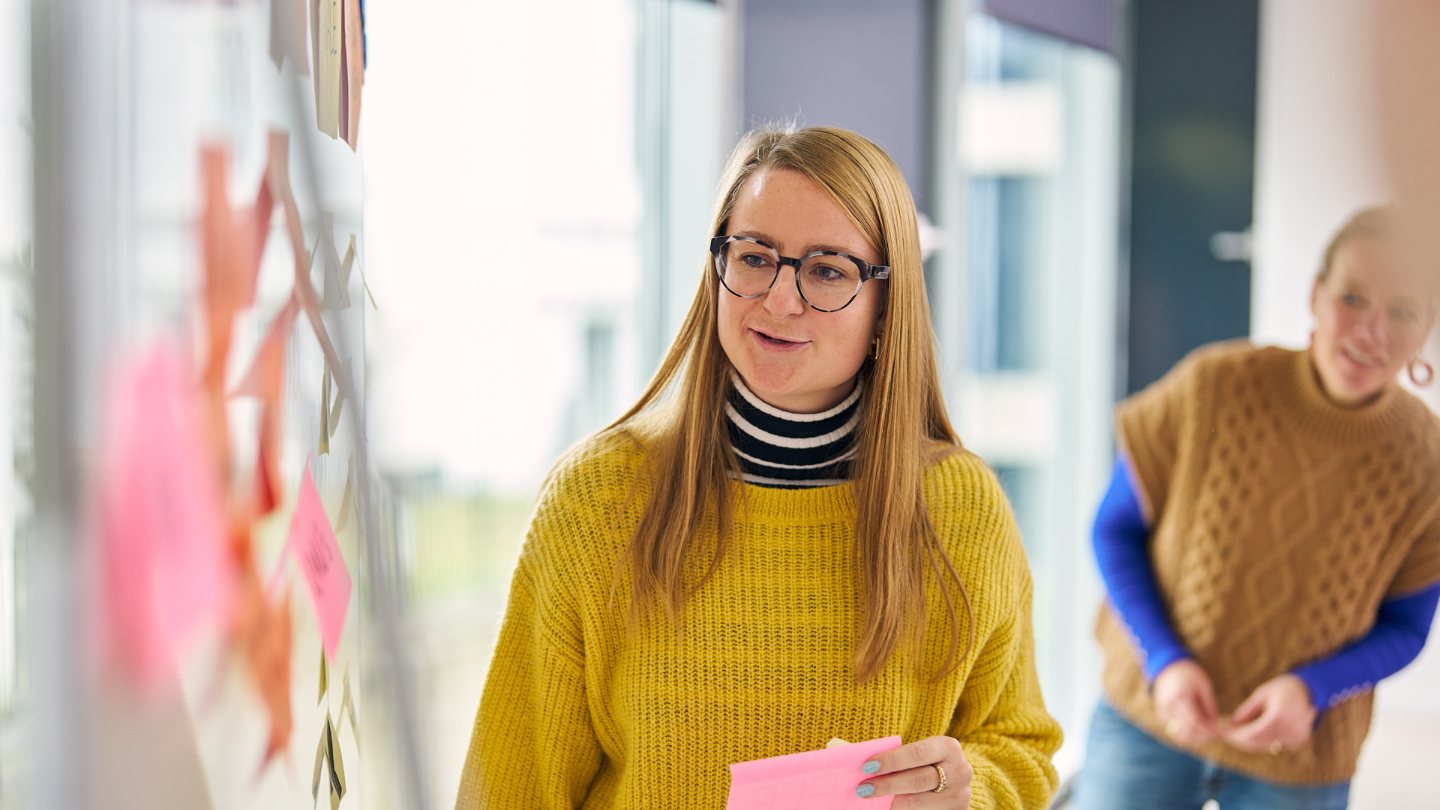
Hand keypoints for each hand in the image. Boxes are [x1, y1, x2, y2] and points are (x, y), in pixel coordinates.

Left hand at [855, 735, 972, 807]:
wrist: (952, 779)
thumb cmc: (927, 763)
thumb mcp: (920, 755)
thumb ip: (900, 759)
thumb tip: (867, 769)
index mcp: (948, 747)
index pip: (917, 753)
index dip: (891, 760)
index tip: (867, 767)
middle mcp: (960, 770)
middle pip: (919, 779)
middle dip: (888, 785)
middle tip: (863, 788)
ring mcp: (961, 794)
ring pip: (921, 802)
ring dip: (893, 803)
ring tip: (872, 802)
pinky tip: (889, 808)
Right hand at [1153, 659, 1220, 744]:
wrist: (1168, 668)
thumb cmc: (1189, 675)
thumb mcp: (1204, 685)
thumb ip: (1210, 705)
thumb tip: (1216, 725)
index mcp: (1180, 696)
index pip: (1194, 720)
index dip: (1207, 729)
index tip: (1219, 732)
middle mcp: (1169, 706)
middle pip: (1187, 730)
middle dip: (1203, 736)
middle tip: (1216, 736)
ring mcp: (1163, 712)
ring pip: (1179, 734)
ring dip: (1195, 739)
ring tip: (1208, 736)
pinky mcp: (1161, 715)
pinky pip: (1174, 732)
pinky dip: (1186, 736)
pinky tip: (1197, 735)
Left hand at [1221, 674, 1316, 754]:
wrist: (1311, 691)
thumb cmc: (1283, 689)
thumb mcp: (1262, 694)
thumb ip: (1247, 710)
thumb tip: (1230, 724)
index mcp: (1280, 716)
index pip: (1252, 733)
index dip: (1235, 734)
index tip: (1221, 730)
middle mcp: (1290, 730)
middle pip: (1258, 742)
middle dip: (1239, 739)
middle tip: (1224, 733)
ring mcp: (1296, 738)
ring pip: (1266, 746)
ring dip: (1248, 742)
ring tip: (1233, 733)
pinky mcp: (1299, 741)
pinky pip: (1275, 745)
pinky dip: (1261, 741)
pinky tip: (1248, 735)